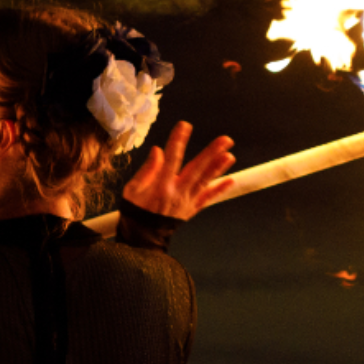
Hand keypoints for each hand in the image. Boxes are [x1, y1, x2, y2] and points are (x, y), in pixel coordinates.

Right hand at [121, 122, 235, 220]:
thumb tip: (158, 150)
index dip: (178, 141)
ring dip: (219, 168)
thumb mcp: (132, 189)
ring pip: (205, 182)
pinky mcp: (191, 210)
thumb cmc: (135, 210)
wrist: (142, 237)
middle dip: (211, 153)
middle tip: (225, 140)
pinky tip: (230, 181)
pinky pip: (207, 199)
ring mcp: (187, 202)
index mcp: (160, 186)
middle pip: (196, 169)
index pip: (171, 159)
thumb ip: (147, 170)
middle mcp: (177, 193)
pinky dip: (219, 190)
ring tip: (230, 155)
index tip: (185, 126)